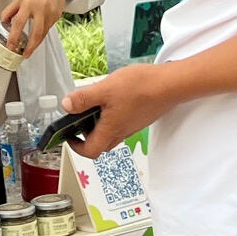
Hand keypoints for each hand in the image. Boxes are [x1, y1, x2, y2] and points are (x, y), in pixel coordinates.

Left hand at [0, 0, 66, 57]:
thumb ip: (11, 9)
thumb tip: (2, 21)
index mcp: (28, 3)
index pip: (19, 23)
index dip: (14, 36)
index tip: (10, 46)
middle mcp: (41, 9)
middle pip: (36, 33)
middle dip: (30, 47)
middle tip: (24, 55)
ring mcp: (51, 13)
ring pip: (43, 34)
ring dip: (36, 44)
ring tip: (29, 51)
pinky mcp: (57, 16)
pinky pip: (48, 29)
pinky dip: (42, 35)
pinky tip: (37, 39)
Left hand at [63, 65, 177, 156]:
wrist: (170, 84)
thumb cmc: (142, 88)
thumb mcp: (104, 89)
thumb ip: (83, 99)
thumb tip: (66, 106)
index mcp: (110, 130)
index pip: (89, 151)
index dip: (75, 146)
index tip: (68, 135)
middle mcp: (122, 132)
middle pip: (100, 144)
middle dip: (86, 134)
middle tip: (79, 119)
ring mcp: (132, 125)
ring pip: (111, 132)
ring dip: (99, 123)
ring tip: (95, 103)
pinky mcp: (139, 117)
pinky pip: (121, 122)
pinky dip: (111, 115)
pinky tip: (112, 98)